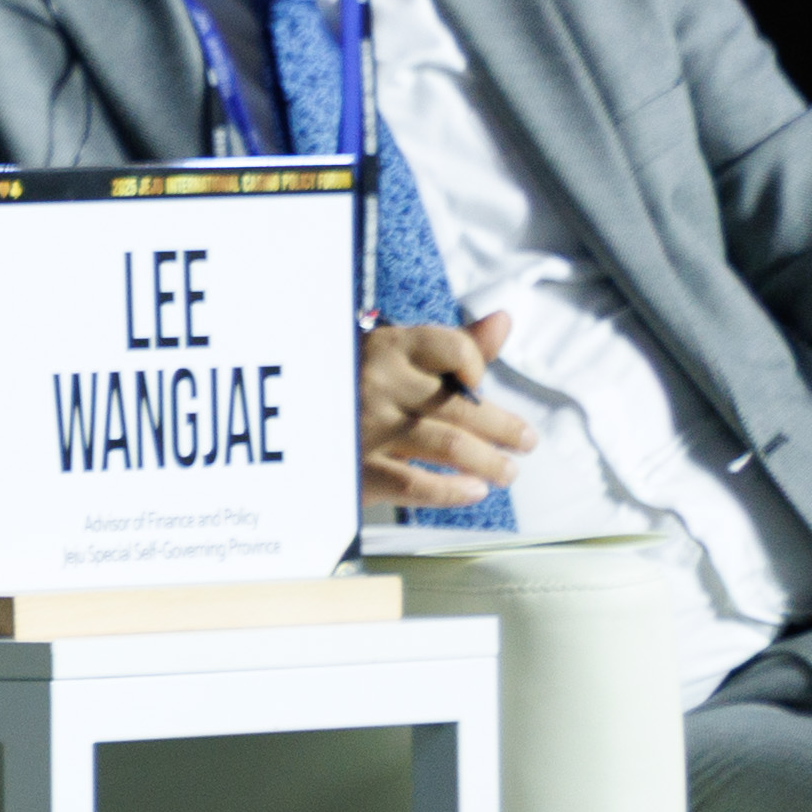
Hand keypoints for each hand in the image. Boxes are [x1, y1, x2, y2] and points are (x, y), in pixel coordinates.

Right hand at [356, 308, 534, 509]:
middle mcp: (380, 384)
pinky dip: (453, 491)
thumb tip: (504, 320)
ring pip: (450, 445)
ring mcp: (369, 428)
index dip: (474, 365)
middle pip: (462, 406)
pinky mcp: (359, 470)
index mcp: (388, 349)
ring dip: (490, 463)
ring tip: (507, 472)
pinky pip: (418, 485)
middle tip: (526, 443)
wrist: (285, 419)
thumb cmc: (356, 388)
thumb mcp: (396, 357)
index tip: (479, 386)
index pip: (451, 348)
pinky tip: (474, 491)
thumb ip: (453, 345)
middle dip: (505, 428)